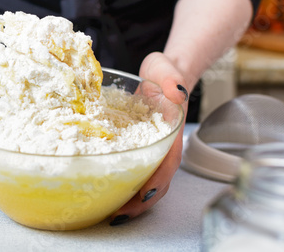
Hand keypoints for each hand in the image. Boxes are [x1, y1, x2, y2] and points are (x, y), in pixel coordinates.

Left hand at [109, 51, 188, 225]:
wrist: (160, 75)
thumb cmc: (164, 73)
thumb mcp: (166, 68)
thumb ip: (172, 78)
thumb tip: (177, 92)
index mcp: (170, 131)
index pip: (168, 161)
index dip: (158, 180)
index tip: (143, 194)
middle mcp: (162, 145)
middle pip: (158, 179)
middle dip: (141, 200)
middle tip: (118, 214)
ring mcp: (150, 148)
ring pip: (146, 178)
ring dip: (132, 198)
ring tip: (110, 211)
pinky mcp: (137, 146)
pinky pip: (133, 168)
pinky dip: (123, 182)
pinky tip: (106, 190)